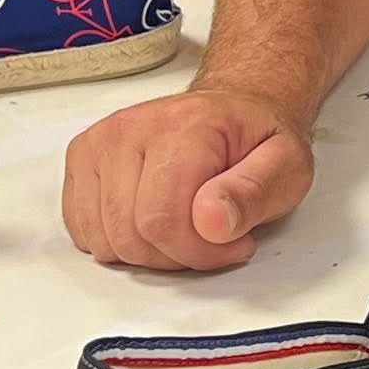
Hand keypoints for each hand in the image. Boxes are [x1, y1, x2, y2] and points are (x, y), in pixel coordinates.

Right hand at [60, 85, 315, 271]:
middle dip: (176, 255)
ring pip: (105, 239)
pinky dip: (118, 241)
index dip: (200, 251)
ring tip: (183, 226)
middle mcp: (132, 129)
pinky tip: (150, 221)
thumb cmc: (253, 140)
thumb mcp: (286, 166)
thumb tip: (212, 220)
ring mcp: (100, 144)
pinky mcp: (82, 160)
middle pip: (130, 235)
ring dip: (147, 251)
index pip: (163, 220)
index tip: (234, 243)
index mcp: (183, 126)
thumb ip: (255, 193)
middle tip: (211, 236)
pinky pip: (84, 230)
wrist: (228, 114)